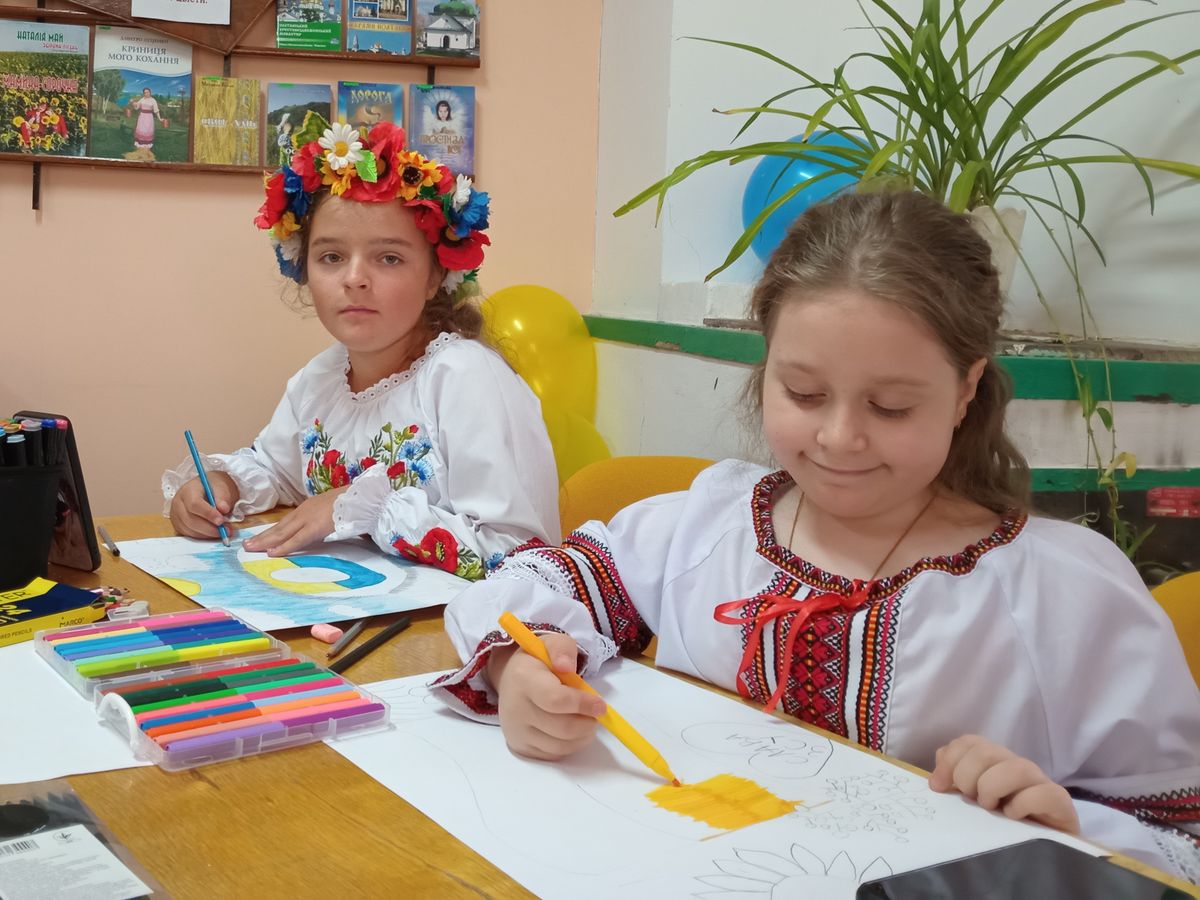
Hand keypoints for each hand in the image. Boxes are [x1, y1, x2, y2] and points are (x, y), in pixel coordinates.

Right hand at [169, 473, 238, 539]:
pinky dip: (204, 536)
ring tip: (224, 531)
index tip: (221, 521)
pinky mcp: (179, 526)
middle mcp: (178, 504)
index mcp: (187, 491)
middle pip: (190, 520)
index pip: (194, 504)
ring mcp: (176, 516)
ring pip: (190, 530)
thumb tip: (224, 509)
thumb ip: (222, 498)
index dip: (208, 514)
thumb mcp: (220, 488)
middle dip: (210, 528)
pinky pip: (190, 535)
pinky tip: (215, 533)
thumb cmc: (213, 488)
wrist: (205, 490)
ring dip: (208, 534)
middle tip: (226, 530)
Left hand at [242, 487, 347, 556]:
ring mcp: (309, 519)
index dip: (271, 531)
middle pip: (279, 527)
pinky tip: (272, 552)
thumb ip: (323, 518)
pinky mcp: (315, 528)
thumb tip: (321, 527)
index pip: (285, 522)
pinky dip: (284, 547)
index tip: (259, 538)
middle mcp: (304, 512)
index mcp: (308, 507)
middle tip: (247, 545)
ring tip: (251, 548)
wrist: (362, 497)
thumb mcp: (332, 509)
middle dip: (262, 537)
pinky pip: (297, 540)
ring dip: (266, 542)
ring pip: (282, 533)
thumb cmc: (352, 503)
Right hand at [488, 633, 605, 760]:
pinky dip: (570, 745)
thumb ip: (563, 649)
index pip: (556, 700)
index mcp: (524, 679)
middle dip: (587, 723)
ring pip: (560, 745)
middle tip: (597, 714)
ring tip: (586, 720)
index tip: (601, 705)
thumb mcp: (552, 644)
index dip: (583, 704)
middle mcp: (516, 709)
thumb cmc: (538, 661)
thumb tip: (567, 667)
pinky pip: (553, 754)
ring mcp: (516, 731)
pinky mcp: (520, 747)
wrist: (510, 678)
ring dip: (582, 736)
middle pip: (561, 728)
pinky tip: (572, 729)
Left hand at [929, 734, 1079, 833]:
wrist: (1047, 850)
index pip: (969, 742)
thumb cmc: (1005, 825)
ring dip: (993, 788)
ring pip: (1016, 767)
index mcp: (994, 762)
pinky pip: (1042, 793)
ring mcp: (1040, 782)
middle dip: (967, 776)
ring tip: (989, 808)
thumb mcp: (974, 802)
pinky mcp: (1059, 802)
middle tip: (970, 799)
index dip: (949, 760)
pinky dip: (1022, 804)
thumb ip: (955, 785)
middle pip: (987, 751)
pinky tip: (1012, 817)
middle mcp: (1016, 766)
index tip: (938, 787)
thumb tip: (936, 779)